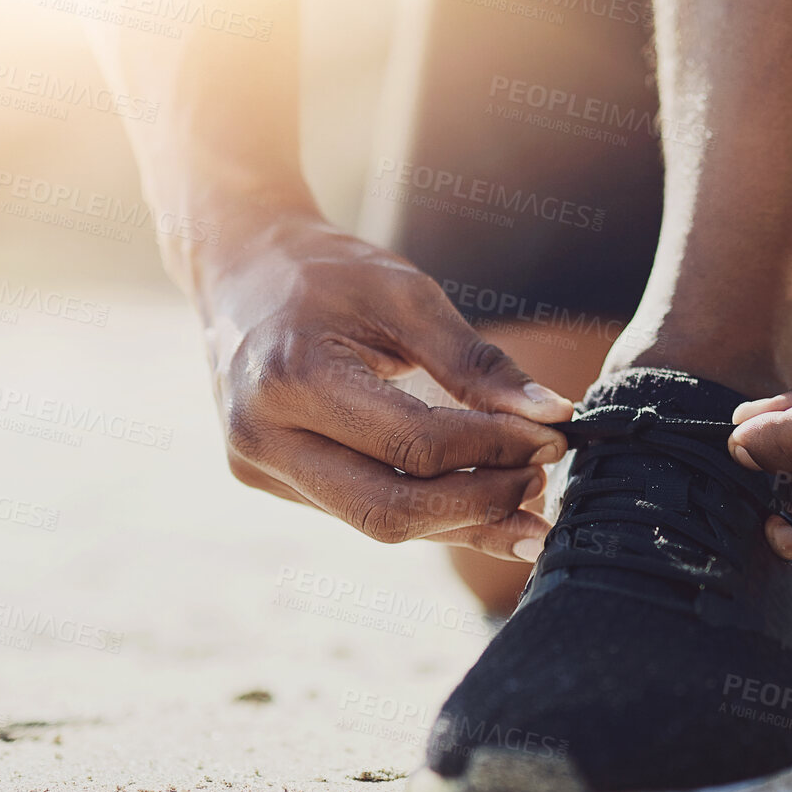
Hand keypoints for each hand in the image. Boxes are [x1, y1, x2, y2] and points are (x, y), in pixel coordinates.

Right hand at [192, 208, 573, 559]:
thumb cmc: (325, 272)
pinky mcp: (270, 480)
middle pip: (391, 510)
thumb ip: (476, 361)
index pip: (414, 444)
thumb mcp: (406, 295)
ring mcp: (258, 467)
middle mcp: (263, 436)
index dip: (493, 449)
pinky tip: (480, 508)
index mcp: (291, 378)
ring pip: (378, 523)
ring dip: (460, 519)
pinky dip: (426, 512)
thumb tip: (553, 415)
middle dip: (480, 503)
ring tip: (524, 497)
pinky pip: (361, 511)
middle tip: (540, 478)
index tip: (551, 435)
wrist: (239, 268)